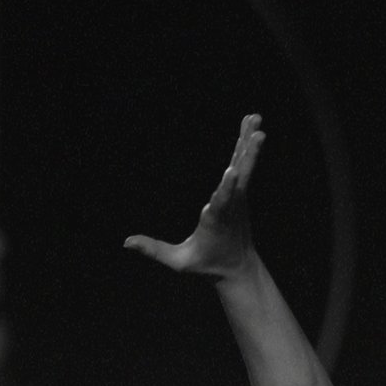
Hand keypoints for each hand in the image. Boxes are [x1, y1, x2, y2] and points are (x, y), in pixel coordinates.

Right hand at [124, 114, 262, 280]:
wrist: (237, 267)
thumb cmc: (206, 264)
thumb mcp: (179, 262)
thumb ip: (154, 250)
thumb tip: (126, 242)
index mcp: (216, 221)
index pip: (221, 203)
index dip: (227, 189)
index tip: (233, 172)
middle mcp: (231, 205)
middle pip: (240, 178)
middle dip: (248, 157)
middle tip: (259, 135)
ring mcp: (239, 197)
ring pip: (244, 165)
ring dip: (248, 142)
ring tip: (256, 118)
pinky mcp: (241, 192)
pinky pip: (244, 164)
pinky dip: (245, 145)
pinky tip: (252, 127)